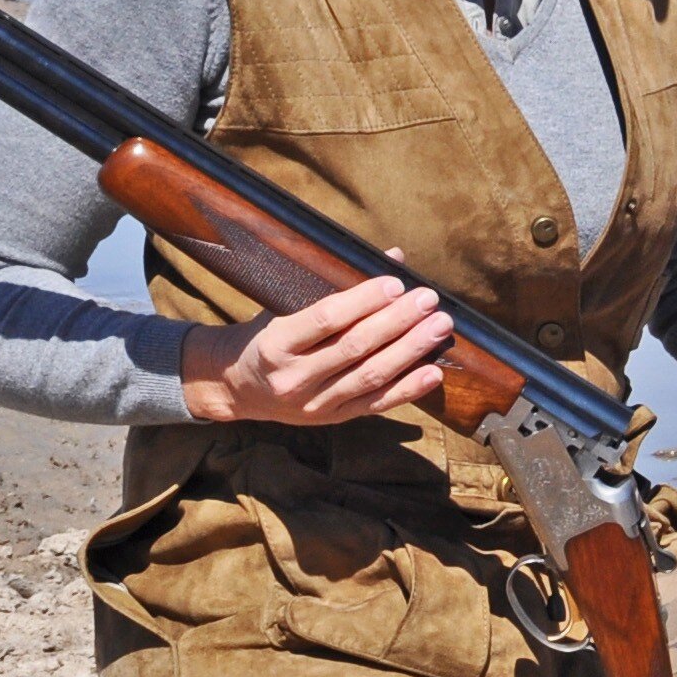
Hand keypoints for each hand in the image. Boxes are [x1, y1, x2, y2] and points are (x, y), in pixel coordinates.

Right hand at [178, 277, 452, 425]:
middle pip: (355, 347)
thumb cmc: (268, 336)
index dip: (365, 300)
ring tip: (438, 327)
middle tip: (428, 300)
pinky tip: (433, 370)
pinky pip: (376, 405)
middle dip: (397, 322)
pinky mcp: (334, 418)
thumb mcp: (285, 306)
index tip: (397, 284)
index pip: (326, 318)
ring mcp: (315, 403)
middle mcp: (294, 377)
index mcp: (277, 342)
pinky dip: (408, 388)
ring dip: (410, 351)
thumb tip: (393, 257)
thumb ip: (335, 284)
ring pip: (370, 376)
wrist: (238, 387)